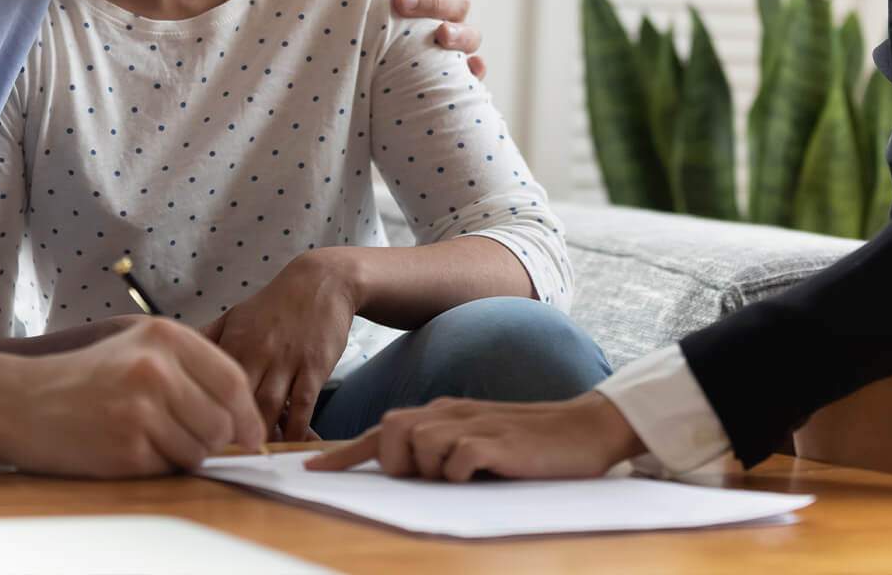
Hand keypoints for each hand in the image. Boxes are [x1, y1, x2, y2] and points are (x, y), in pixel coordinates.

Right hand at [8, 317, 262, 475]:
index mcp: (165, 336)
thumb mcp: (137, 344)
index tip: (252, 435)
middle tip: (193, 439)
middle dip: (216, 440)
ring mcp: (141, 410)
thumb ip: (189, 364)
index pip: (233, 380)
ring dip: (185, 455)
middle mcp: (157, 369)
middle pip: (221, 422)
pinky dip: (157, 467)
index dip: (248, 414)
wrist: (19, 402)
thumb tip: (242, 408)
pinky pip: (167, 469)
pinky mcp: (125, 449)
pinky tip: (130, 449)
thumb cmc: (84, 374)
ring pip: (198, 451)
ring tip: (152, 438)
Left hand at [203, 249, 361, 441]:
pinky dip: (295, 429)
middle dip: (227, 432)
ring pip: (269, 407)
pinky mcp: (315, 367)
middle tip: (219, 460)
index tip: (195, 438)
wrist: (321, 282)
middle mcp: (259, 351)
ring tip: (250, 459)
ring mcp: (289, 360)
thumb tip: (170, 359)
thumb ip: (205, 341)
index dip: (201, 414)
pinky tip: (288, 446)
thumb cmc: (275, 304)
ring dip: (260, 435)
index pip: (210, 385)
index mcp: (234, 341)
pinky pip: (303, 405)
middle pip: (236, 401)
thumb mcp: (235, 315)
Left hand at [306, 391, 643, 481]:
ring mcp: (471, 426)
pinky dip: (460, 472)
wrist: (583, 428)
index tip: (307, 470)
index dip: (342, 452)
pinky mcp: (494, 442)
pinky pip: (454, 461)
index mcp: (441, 412)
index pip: (380, 430)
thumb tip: (401, 466)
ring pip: (417, 448)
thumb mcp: (477, 438)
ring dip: (433, 469)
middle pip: (389, 433)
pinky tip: (484, 472)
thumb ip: (440, 446)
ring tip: (469, 472)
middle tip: (428, 477)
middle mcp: (449, 414)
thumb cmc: (528, 441)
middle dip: (394, 461)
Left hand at [385, 0, 485, 79]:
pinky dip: (476, 69)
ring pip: (471, 35)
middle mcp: (451, 13)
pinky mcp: (458, 72)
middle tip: (400, 1)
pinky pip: (473, 72)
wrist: (374, 59)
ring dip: (459, 33)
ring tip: (441, 34)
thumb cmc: (380, 10)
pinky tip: (472, 68)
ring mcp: (458, 42)